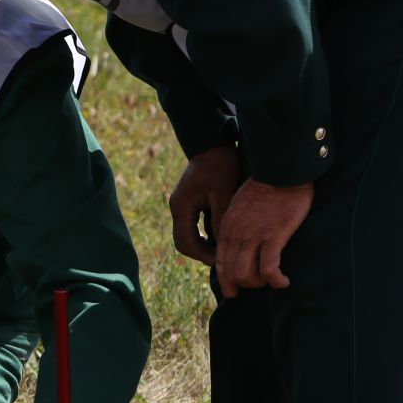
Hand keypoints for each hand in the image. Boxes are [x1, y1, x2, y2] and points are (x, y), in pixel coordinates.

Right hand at [169, 144, 244, 263]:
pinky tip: (220, 236)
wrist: (214, 143)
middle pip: (183, 242)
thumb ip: (221, 221)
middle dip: (201, 253)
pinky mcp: (188, 202)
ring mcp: (181, 205)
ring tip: (223, 250)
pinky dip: (203, 236)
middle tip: (223, 259)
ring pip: (187, 236)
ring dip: (202, 245)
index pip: (186, 242)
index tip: (221, 260)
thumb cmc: (220, 166)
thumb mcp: (224, 194)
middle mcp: (177, 208)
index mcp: (182, 207)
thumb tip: (224, 247)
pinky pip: (192, 226)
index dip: (203, 255)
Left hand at [213, 178, 314, 293]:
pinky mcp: (273, 236)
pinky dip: (276, 280)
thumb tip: (242, 241)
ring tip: (272, 281)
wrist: (281, 169)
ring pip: (246, 275)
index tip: (234, 290)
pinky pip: (269, 269)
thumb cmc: (267, 186)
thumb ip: (238, 223)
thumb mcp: (241, 205)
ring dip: (259, 283)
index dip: (226, 280)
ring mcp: (253, 236)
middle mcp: (236, 234)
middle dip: (243, 285)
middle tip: (258, 286)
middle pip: (232, 272)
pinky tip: (284, 282)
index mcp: (227, 227)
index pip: (220, 262)